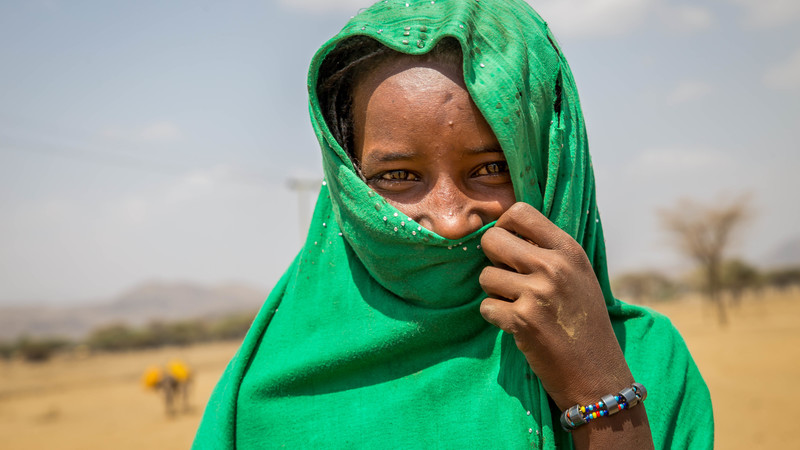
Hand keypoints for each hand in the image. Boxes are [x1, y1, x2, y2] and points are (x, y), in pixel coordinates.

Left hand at [479, 202, 633, 409]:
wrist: (597, 373)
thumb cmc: (584, 322)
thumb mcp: (578, 276)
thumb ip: (548, 251)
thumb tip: (505, 229)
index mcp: (569, 251)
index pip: (520, 211)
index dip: (505, 226)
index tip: (508, 244)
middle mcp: (554, 267)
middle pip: (493, 240)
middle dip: (492, 259)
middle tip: (507, 276)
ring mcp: (537, 294)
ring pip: (485, 276)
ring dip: (494, 293)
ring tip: (517, 304)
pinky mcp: (522, 321)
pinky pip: (486, 307)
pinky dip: (496, 317)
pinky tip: (517, 325)